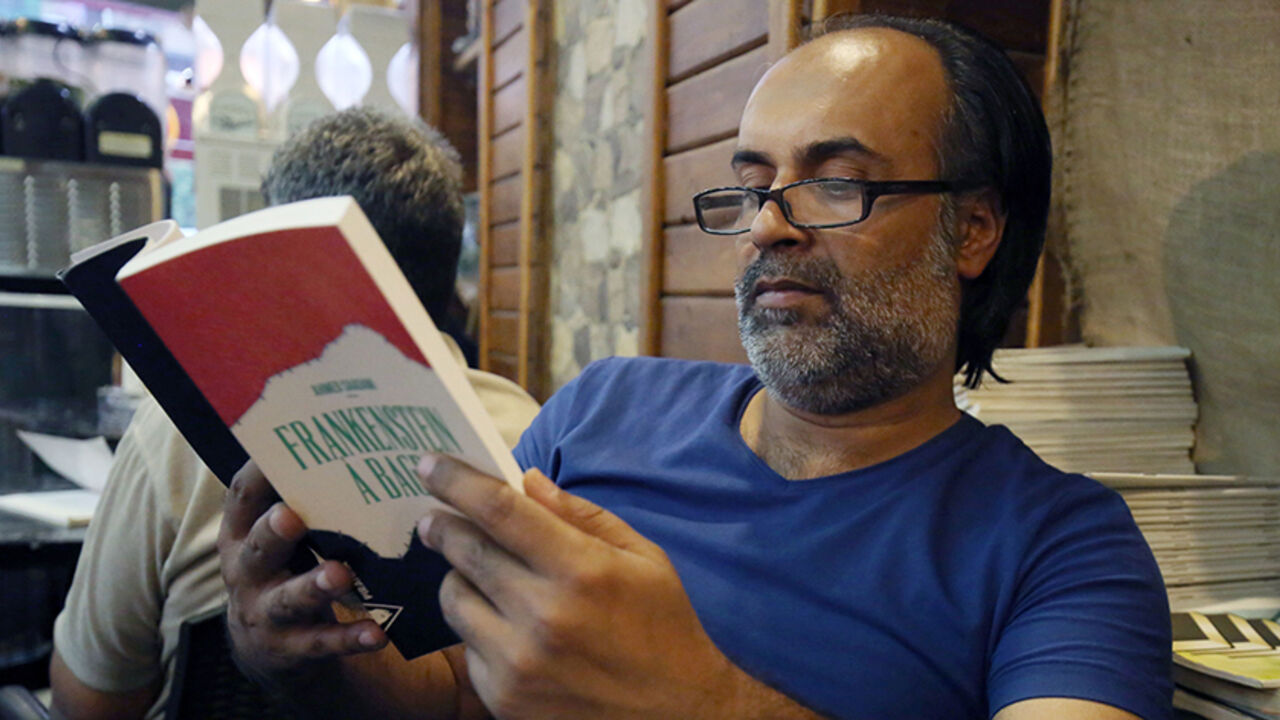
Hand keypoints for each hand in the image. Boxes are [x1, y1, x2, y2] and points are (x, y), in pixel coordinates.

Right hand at [217, 460, 387, 681]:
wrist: (267, 648)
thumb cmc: (284, 569)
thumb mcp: (279, 537)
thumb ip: (301, 501)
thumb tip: (353, 442)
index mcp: (243, 534)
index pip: (242, 497)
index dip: (258, 473)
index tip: (280, 448)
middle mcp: (246, 572)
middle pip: (257, 548)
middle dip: (274, 532)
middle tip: (291, 515)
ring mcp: (265, 613)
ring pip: (288, 598)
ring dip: (314, 586)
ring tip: (339, 574)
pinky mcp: (290, 648)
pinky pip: (321, 643)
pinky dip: (348, 638)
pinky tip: (376, 633)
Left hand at [415, 455, 749, 719]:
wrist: (677, 715)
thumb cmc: (662, 626)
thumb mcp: (641, 557)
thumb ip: (580, 515)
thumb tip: (526, 480)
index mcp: (581, 569)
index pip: (499, 510)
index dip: (456, 480)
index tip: (429, 463)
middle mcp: (543, 615)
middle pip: (465, 550)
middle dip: (443, 525)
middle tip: (435, 518)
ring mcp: (518, 663)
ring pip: (455, 598)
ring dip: (459, 578)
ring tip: (482, 576)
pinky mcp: (503, 699)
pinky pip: (467, 646)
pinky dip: (479, 628)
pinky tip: (506, 628)